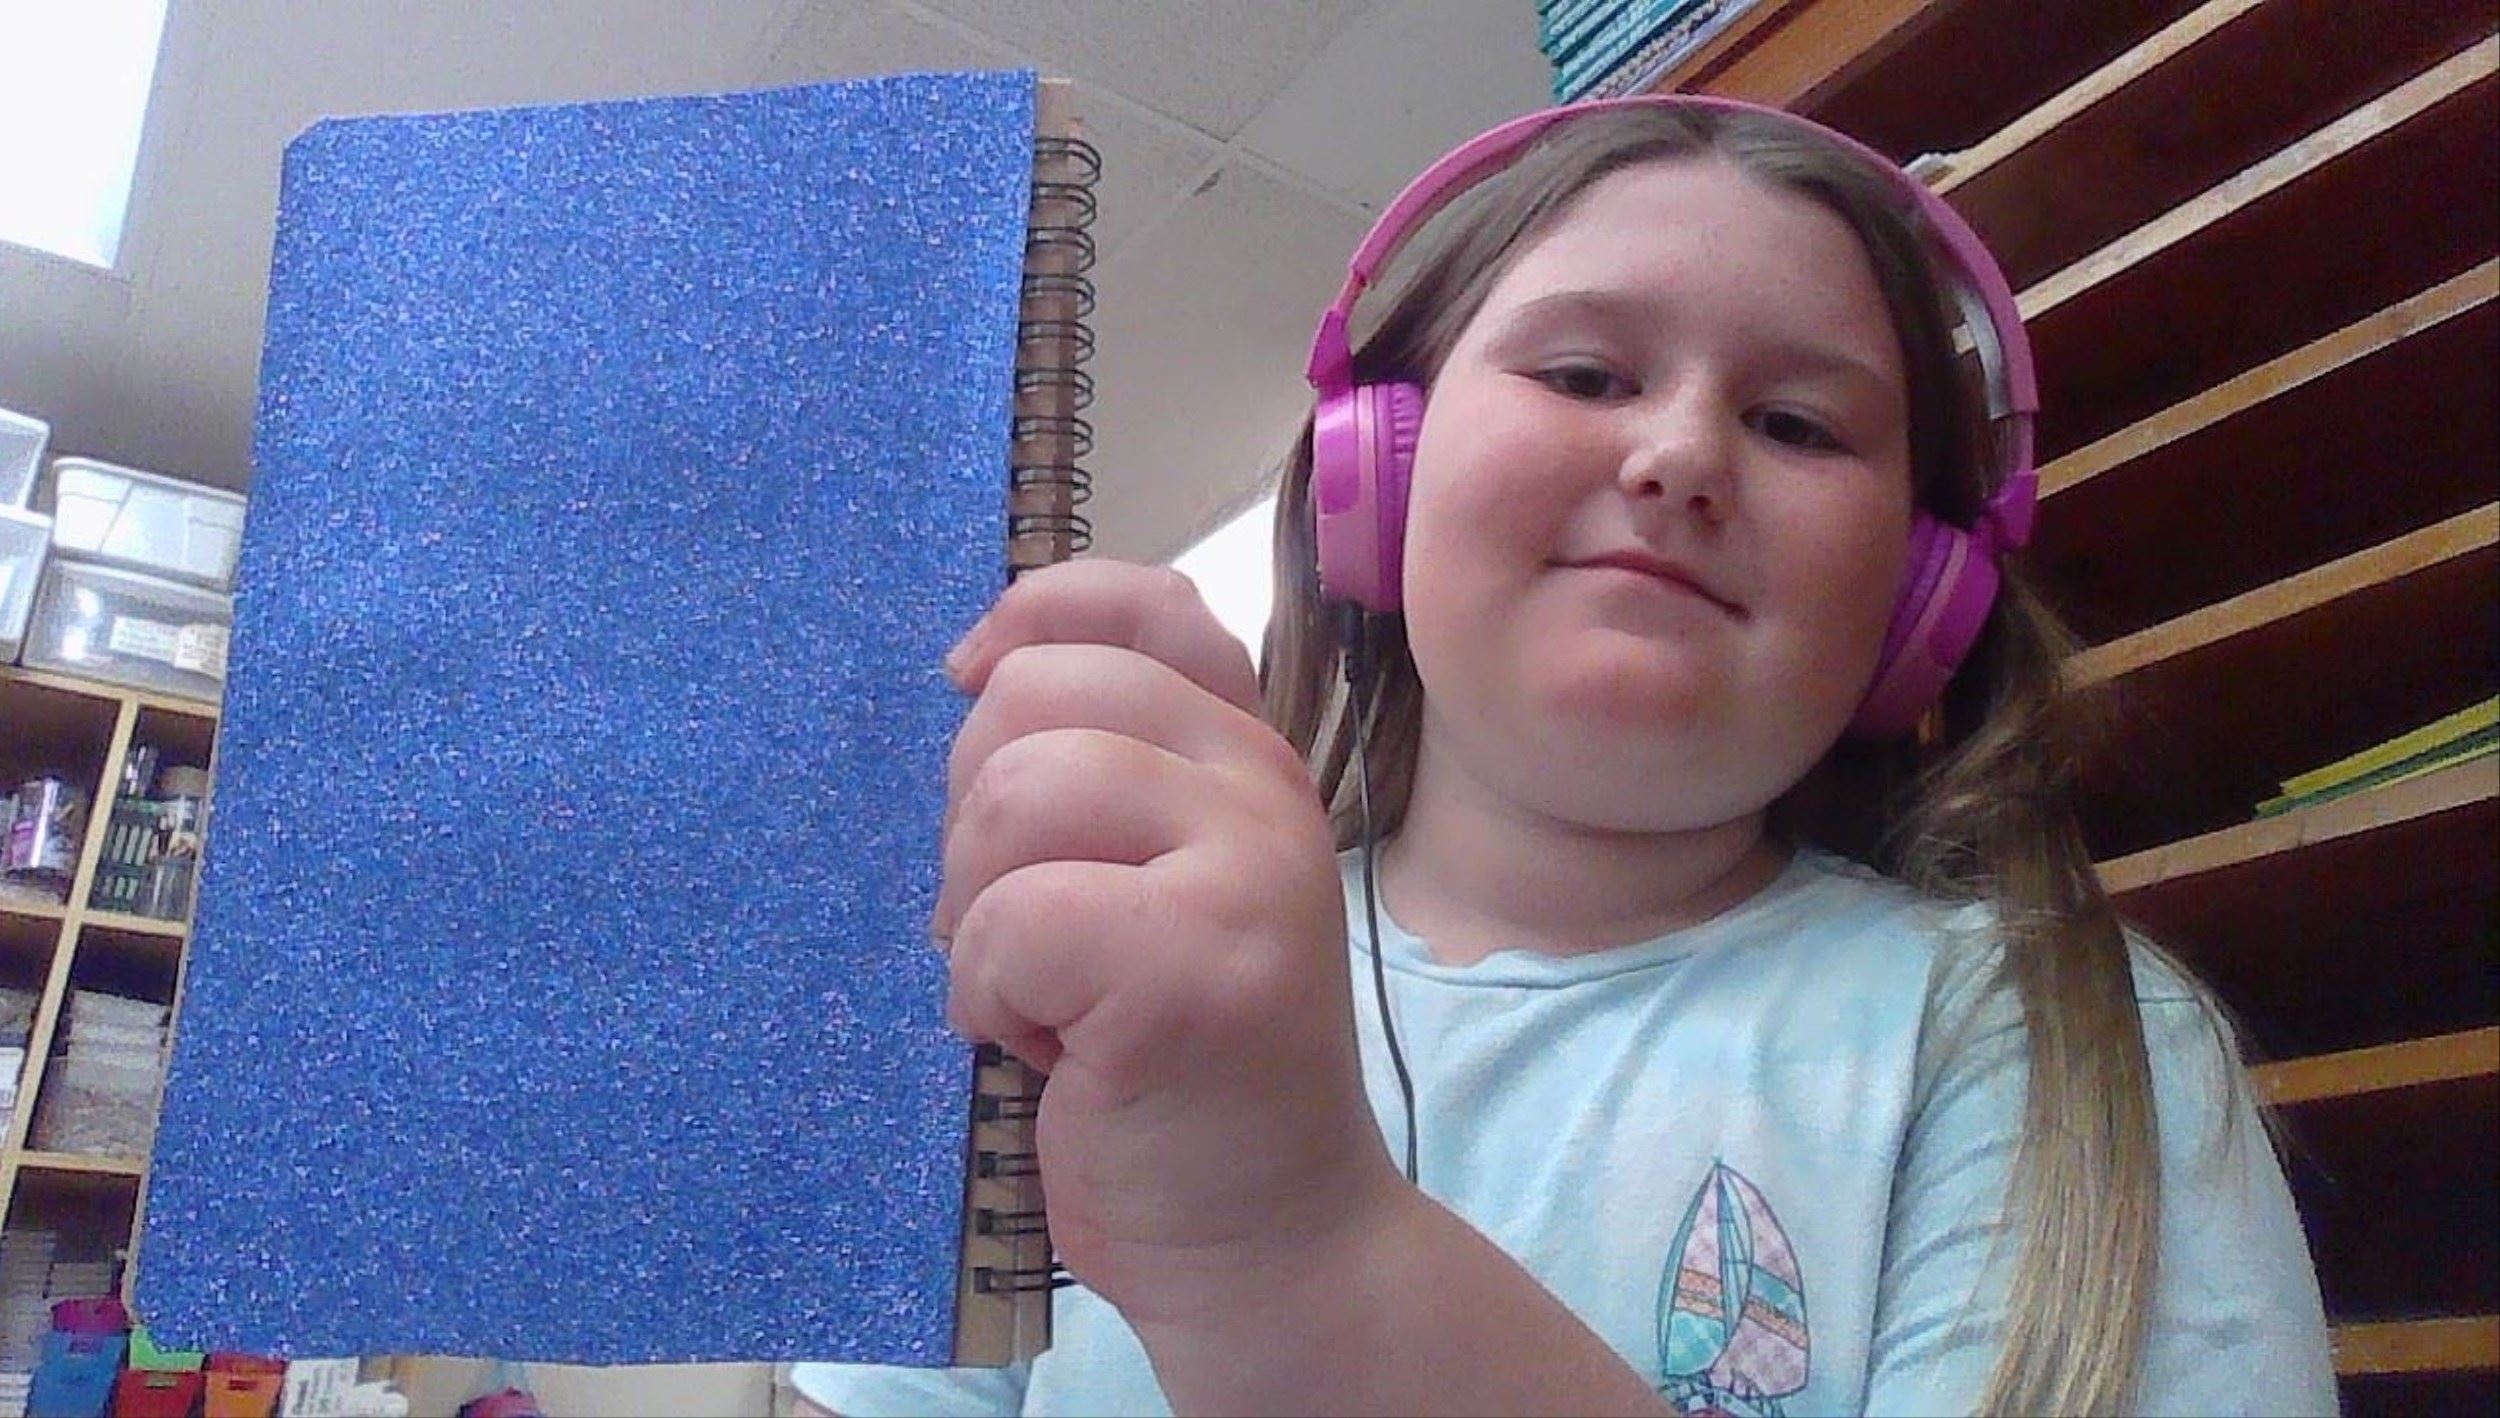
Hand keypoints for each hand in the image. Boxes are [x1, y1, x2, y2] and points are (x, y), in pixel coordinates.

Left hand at [933, 559, 1401, 1329]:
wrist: (1268, 1241)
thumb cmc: (1179, 1072)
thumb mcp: (1154, 890)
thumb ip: (1104, 779)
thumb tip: (976, 673)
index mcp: (1247, 758)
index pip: (1144, 605)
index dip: (1033, 620)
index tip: (972, 686)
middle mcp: (1263, 789)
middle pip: (1039, 697)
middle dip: (974, 817)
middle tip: (1025, 933)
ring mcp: (1246, 868)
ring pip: (1015, 796)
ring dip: (977, 916)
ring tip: (1039, 996)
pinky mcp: (1197, 963)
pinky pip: (1012, 920)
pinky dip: (988, 995)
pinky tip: (1044, 1050)